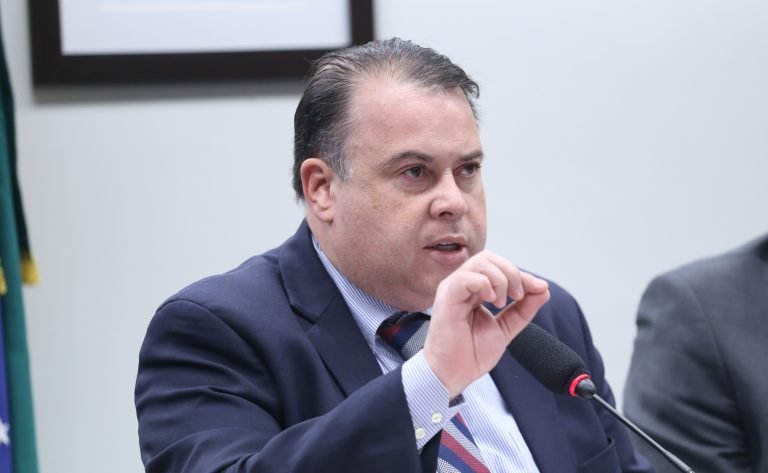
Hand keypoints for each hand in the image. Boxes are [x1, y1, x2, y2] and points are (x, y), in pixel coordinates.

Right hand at [423, 250, 549, 397]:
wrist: (453, 375)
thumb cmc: (470, 354)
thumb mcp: (506, 328)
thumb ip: (523, 309)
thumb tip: (543, 289)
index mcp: (473, 290)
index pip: (499, 267)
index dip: (521, 275)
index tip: (539, 289)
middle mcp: (462, 286)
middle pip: (489, 258)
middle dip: (512, 273)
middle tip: (517, 297)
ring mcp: (453, 290)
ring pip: (480, 262)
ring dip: (500, 279)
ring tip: (502, 302)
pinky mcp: (447, 298)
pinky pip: (466, 278)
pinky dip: (485, 284)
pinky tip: (490, 301)